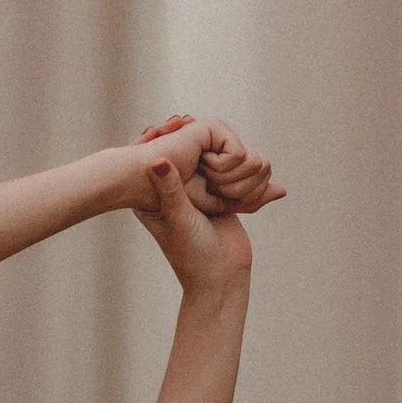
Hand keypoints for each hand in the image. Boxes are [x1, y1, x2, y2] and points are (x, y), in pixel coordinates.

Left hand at [127, 115, 283, 288]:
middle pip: (190, 157)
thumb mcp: (179, 219)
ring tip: (233, 153)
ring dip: (229, 161)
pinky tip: (245, 160)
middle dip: (202, 146)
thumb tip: (155, 159)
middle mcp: (177, 193)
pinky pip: (236, 179)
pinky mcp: (225, 199)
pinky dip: (246, 175)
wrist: (220, 281)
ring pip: (216, 166)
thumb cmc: (192, 256)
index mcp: (156, 197)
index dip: (167, 139)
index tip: (176, 122)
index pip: (159, 159)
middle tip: (198, 124)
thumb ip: (170, 189)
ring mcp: (202, 195)